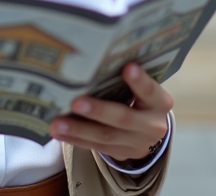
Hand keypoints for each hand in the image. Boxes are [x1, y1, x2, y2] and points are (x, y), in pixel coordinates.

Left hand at [49, 63, 173, 162]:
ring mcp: (137, 142)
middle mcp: (152, 125)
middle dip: (98, 110)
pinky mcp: (121, 153)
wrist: (149, 130)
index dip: (140, 81)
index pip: (150, 91)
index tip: (128, 67)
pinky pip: (96, 147)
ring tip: (56, 123)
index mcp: (159, 102)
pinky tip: (59, 133)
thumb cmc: (139, 98)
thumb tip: (93, 61)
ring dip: (79, 129)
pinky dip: (75, 139)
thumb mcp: (142, 89)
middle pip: (123, 117)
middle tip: (76, 102)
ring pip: (105, 136)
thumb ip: (125, 79)